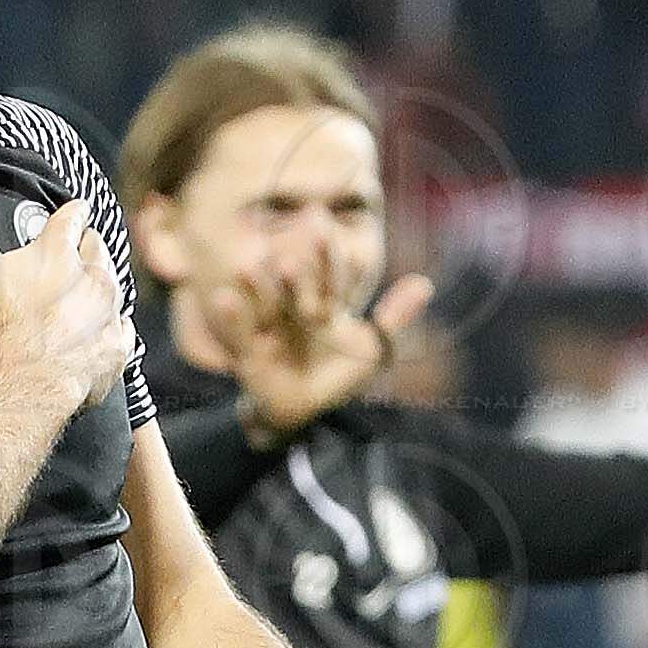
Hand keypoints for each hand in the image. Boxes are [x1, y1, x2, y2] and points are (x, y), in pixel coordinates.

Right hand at [0, 159, 135, 423]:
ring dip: (103, 286)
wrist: (26, 381)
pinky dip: (112, 329)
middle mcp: (93, 276)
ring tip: (91, 290)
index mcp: (60, 251)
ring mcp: (108, 313)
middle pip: (98, 250)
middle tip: (81, 252)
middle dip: (89, 248)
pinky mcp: (115, 348)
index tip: (75, 211)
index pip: (72, 217)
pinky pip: (121, 331)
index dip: (72, 213)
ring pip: (114, 287)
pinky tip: (102, 332)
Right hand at [198, 257, 435, 445]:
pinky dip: (231, 318)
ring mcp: (271, 327)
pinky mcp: (249, 351)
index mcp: (327, 304)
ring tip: (249, 263)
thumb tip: (426, 284)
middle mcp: (296, 308)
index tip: (336, 236)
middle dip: (298, 271)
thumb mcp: (370, 351)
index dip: (335, 261)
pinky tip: (221, 298)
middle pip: (297, 286)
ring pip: (264, 301)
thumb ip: (393, 319)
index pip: (334, 280)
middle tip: (293, 252)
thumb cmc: (336, 377)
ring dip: (257, 284)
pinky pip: (238, 333)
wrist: (301, 411)